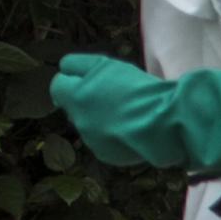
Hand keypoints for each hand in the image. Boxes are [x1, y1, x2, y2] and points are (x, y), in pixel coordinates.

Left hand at [51, 53, 186, 169]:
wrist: (162, 124)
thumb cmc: (136, 89)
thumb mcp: (106, 64)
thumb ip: (78, 65)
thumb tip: (63, 72)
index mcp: (75, 95)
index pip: (58, 84)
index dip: (71, 79)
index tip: (88, 79)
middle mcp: (78, 119)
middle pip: (73, 106)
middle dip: (86, 100)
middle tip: (111, 95)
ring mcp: (90, 139)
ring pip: (88, 124)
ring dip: (99, 118)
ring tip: (126, 114)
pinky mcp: (104, 154)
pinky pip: (101, 141)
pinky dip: (112, 136)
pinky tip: (131, 130)